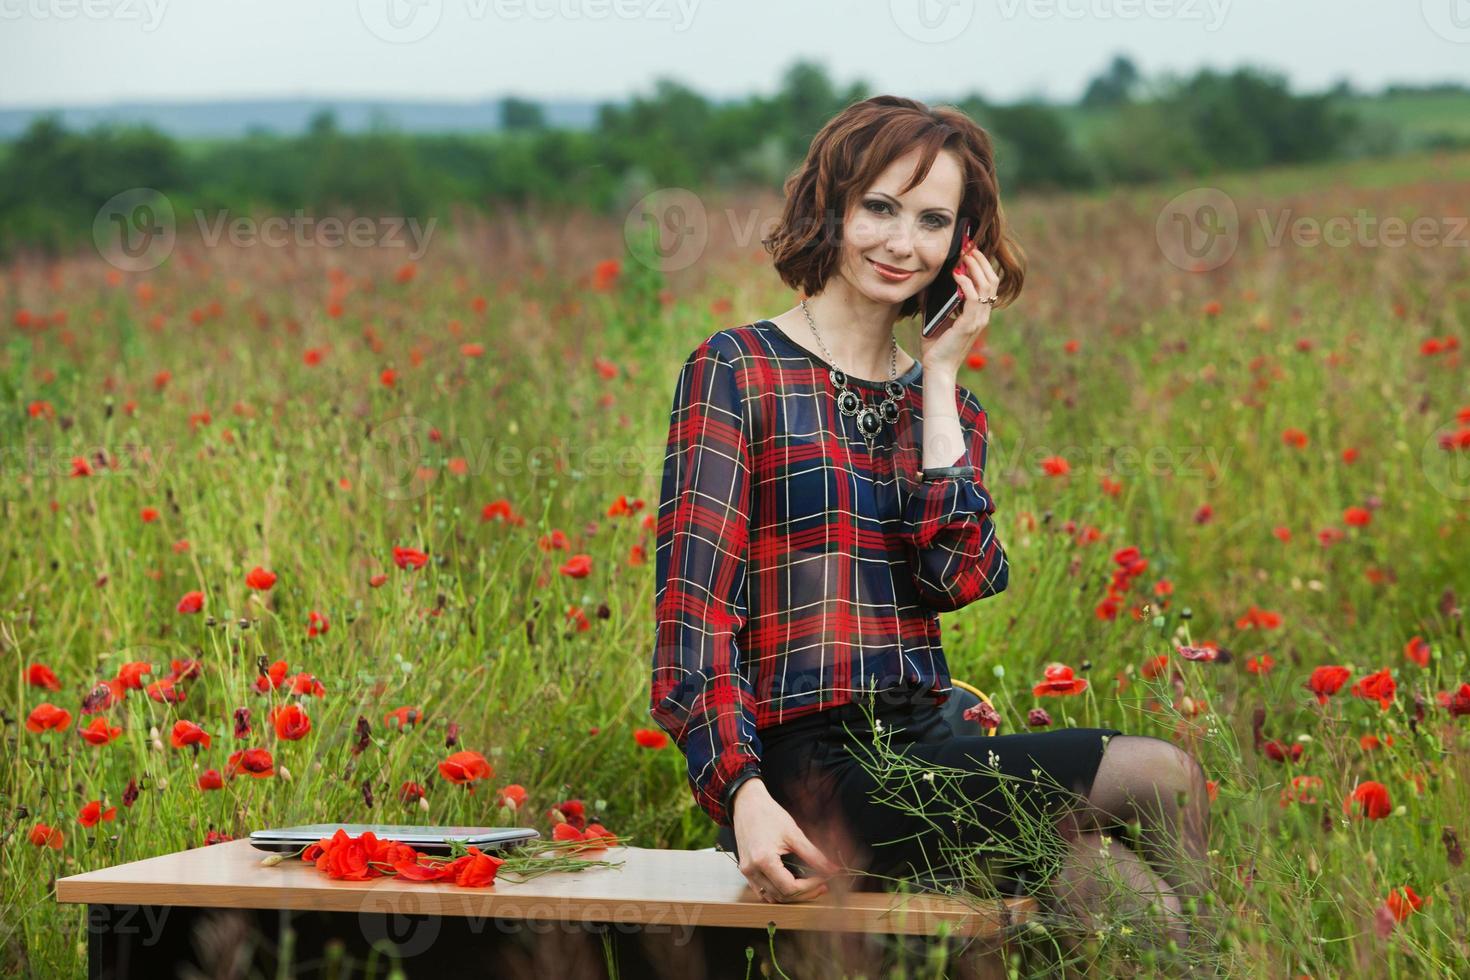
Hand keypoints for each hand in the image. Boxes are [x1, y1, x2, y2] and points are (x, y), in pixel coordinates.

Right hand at [730, 778, 841, 902]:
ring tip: (809, 886)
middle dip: (804, 893)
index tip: (823, 879)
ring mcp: (746, 872)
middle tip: (822, 885)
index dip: (810, 887)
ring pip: (771, 897)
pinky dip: (777, 892)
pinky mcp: (745, 870)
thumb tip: (832, 869)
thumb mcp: (794, 833)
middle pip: (782, 896)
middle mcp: (752, 870)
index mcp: (764, 860)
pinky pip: (762, 890)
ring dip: (791, 895)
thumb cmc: (768, 814)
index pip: (790, 888)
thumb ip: (814, 855)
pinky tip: (791, 883)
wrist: (747, 803)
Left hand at [921, 241, 1000, 381]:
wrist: (937, 369)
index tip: (971, 250)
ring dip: (975, 267)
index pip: (988, 284)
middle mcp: (983, 315)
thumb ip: (935, 302)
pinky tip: (957, 274)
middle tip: (969, 246)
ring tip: (964, 255)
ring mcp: (978, 320)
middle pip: (992, 280)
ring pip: (986, 285)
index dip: (982, 265)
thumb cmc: (936, 347)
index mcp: (978, 313)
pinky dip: (966, 283)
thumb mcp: (936, 319)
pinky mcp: (969, 324)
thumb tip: (926, 283)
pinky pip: (974, 297)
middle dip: (981, 260)